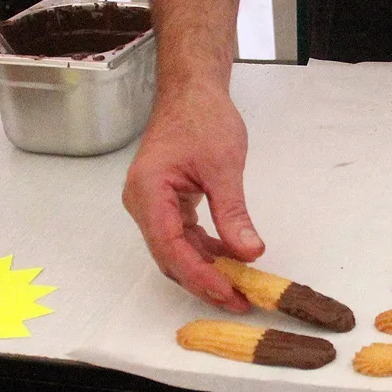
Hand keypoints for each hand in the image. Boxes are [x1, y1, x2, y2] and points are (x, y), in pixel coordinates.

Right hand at [122, 83, 263, 311]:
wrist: (192, 91)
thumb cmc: (203, 118)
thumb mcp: (224, 166)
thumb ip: (233, 212)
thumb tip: (250, 253)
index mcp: (148, 192)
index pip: (170, 247)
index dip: (200, 275)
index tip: (229, 292)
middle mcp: (142, 203)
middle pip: (169, 256)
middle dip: (204, 281)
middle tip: (239, 301)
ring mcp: (151, 204)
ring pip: (175, 250)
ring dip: (206, 270)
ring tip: (239, 288)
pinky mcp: (165, 203)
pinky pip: (182, 236)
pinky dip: (205, 251)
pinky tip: (231, 259)